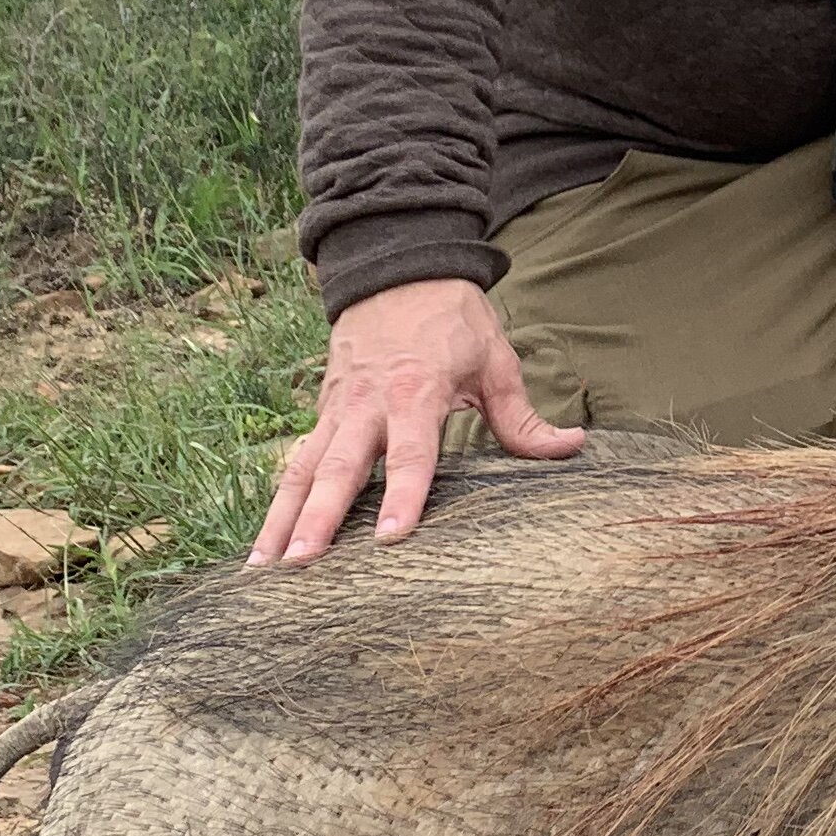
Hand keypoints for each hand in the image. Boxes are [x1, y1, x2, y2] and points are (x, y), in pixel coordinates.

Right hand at [249, 277, 581, 564]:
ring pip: (303, 469)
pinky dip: (278, 501)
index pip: (410, 453)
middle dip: (318, 518)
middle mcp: (367, 404)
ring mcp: (337, 409)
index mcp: (416, 391)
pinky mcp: (322, 412)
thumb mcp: (495, 359)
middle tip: (300, 564)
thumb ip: (523, 415)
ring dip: (281, 518)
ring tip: (263, 567)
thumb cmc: (452, 319)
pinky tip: (264, 543)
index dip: (403, 496)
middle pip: (339, 468)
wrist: (396, 268)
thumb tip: (572, 446)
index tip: (391, 539)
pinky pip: (297, 461)